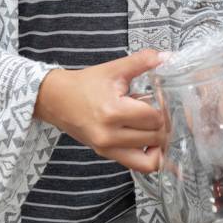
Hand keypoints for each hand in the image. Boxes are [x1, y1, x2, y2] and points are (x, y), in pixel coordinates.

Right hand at [33, 49, 168, 172]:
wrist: (56, 100)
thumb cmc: (84, 84)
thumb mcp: (113, 69)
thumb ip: (142, 61)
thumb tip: (167, 56)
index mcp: (113, 111)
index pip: (154, 118)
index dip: (164, 108)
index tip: (161, 100)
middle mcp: (110, 135)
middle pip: (155, 137)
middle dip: (163, 124)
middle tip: (162, 112)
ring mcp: (108, 148)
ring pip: (151, 157)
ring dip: (160, 142)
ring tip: (157, 128)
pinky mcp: (106, 154)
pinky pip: (139, 166)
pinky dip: (150, 157)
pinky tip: (151, 143)